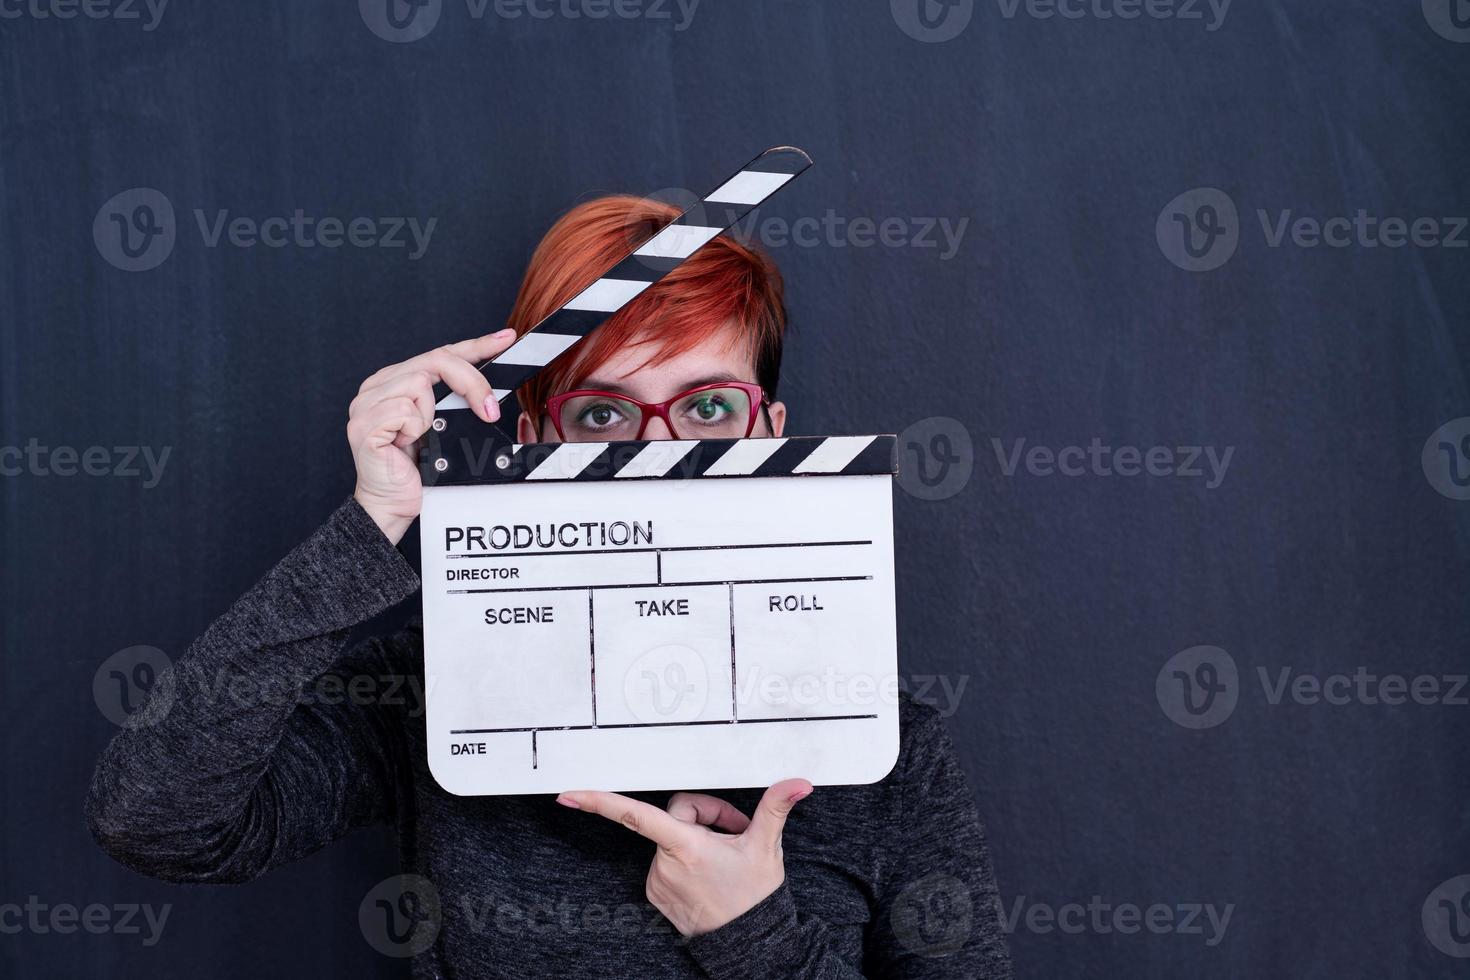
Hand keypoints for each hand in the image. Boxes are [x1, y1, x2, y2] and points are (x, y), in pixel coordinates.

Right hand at [348, 329, 517, 542]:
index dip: (475, 345)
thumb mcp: (443, 426)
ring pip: (419, 384)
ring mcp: (366, 402)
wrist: (393, 503)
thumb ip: (454, 401)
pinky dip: (415, 429)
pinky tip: (405, 445)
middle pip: (435, 360)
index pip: (440, 354)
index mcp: (395, 380)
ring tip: (420, 438)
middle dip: (471, 383)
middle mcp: (378, 385)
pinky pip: (406, 410)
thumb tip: (490, 392)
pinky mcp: (363, 423)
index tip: (504, 338)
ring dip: (431, 416)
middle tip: (489, 410)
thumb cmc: (418, 469)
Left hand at [557, 778, 812, 936]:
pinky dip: (686, 858)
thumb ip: (776, 808)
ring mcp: (658, 880)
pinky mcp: (657, 893)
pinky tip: (710, 871)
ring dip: (696, 838)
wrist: (749, 944)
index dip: (600, 801)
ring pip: (671, 837)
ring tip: (724, 856)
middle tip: (735, 831)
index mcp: (686, 846)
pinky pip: (666, 859)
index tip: (569, 795)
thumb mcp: (767, 847)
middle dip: (705, 816)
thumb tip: (798, 784)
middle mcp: (665, 863)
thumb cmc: (755, 896)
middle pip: (676, 814)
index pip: (634, 815)